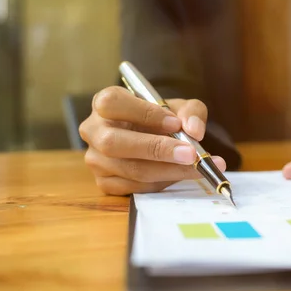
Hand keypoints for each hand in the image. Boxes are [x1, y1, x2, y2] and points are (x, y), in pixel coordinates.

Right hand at [79, 86, 225, 194]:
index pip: (112, 103)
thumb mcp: (180, 107)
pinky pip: (134, 187)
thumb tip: (194, 131)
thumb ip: (191, 112)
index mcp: (105, 102)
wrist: (156, 138)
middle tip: (190, 154)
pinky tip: (179, 174)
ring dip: (168, 170)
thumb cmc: (163, 118)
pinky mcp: (104, 183)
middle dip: (157, 149)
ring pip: (130, 169)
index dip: (143, 113)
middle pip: (114, 142)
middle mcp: (93, 130)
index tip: (175, 123)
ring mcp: (95, 159)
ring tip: (197, 167)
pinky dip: (162, 182)